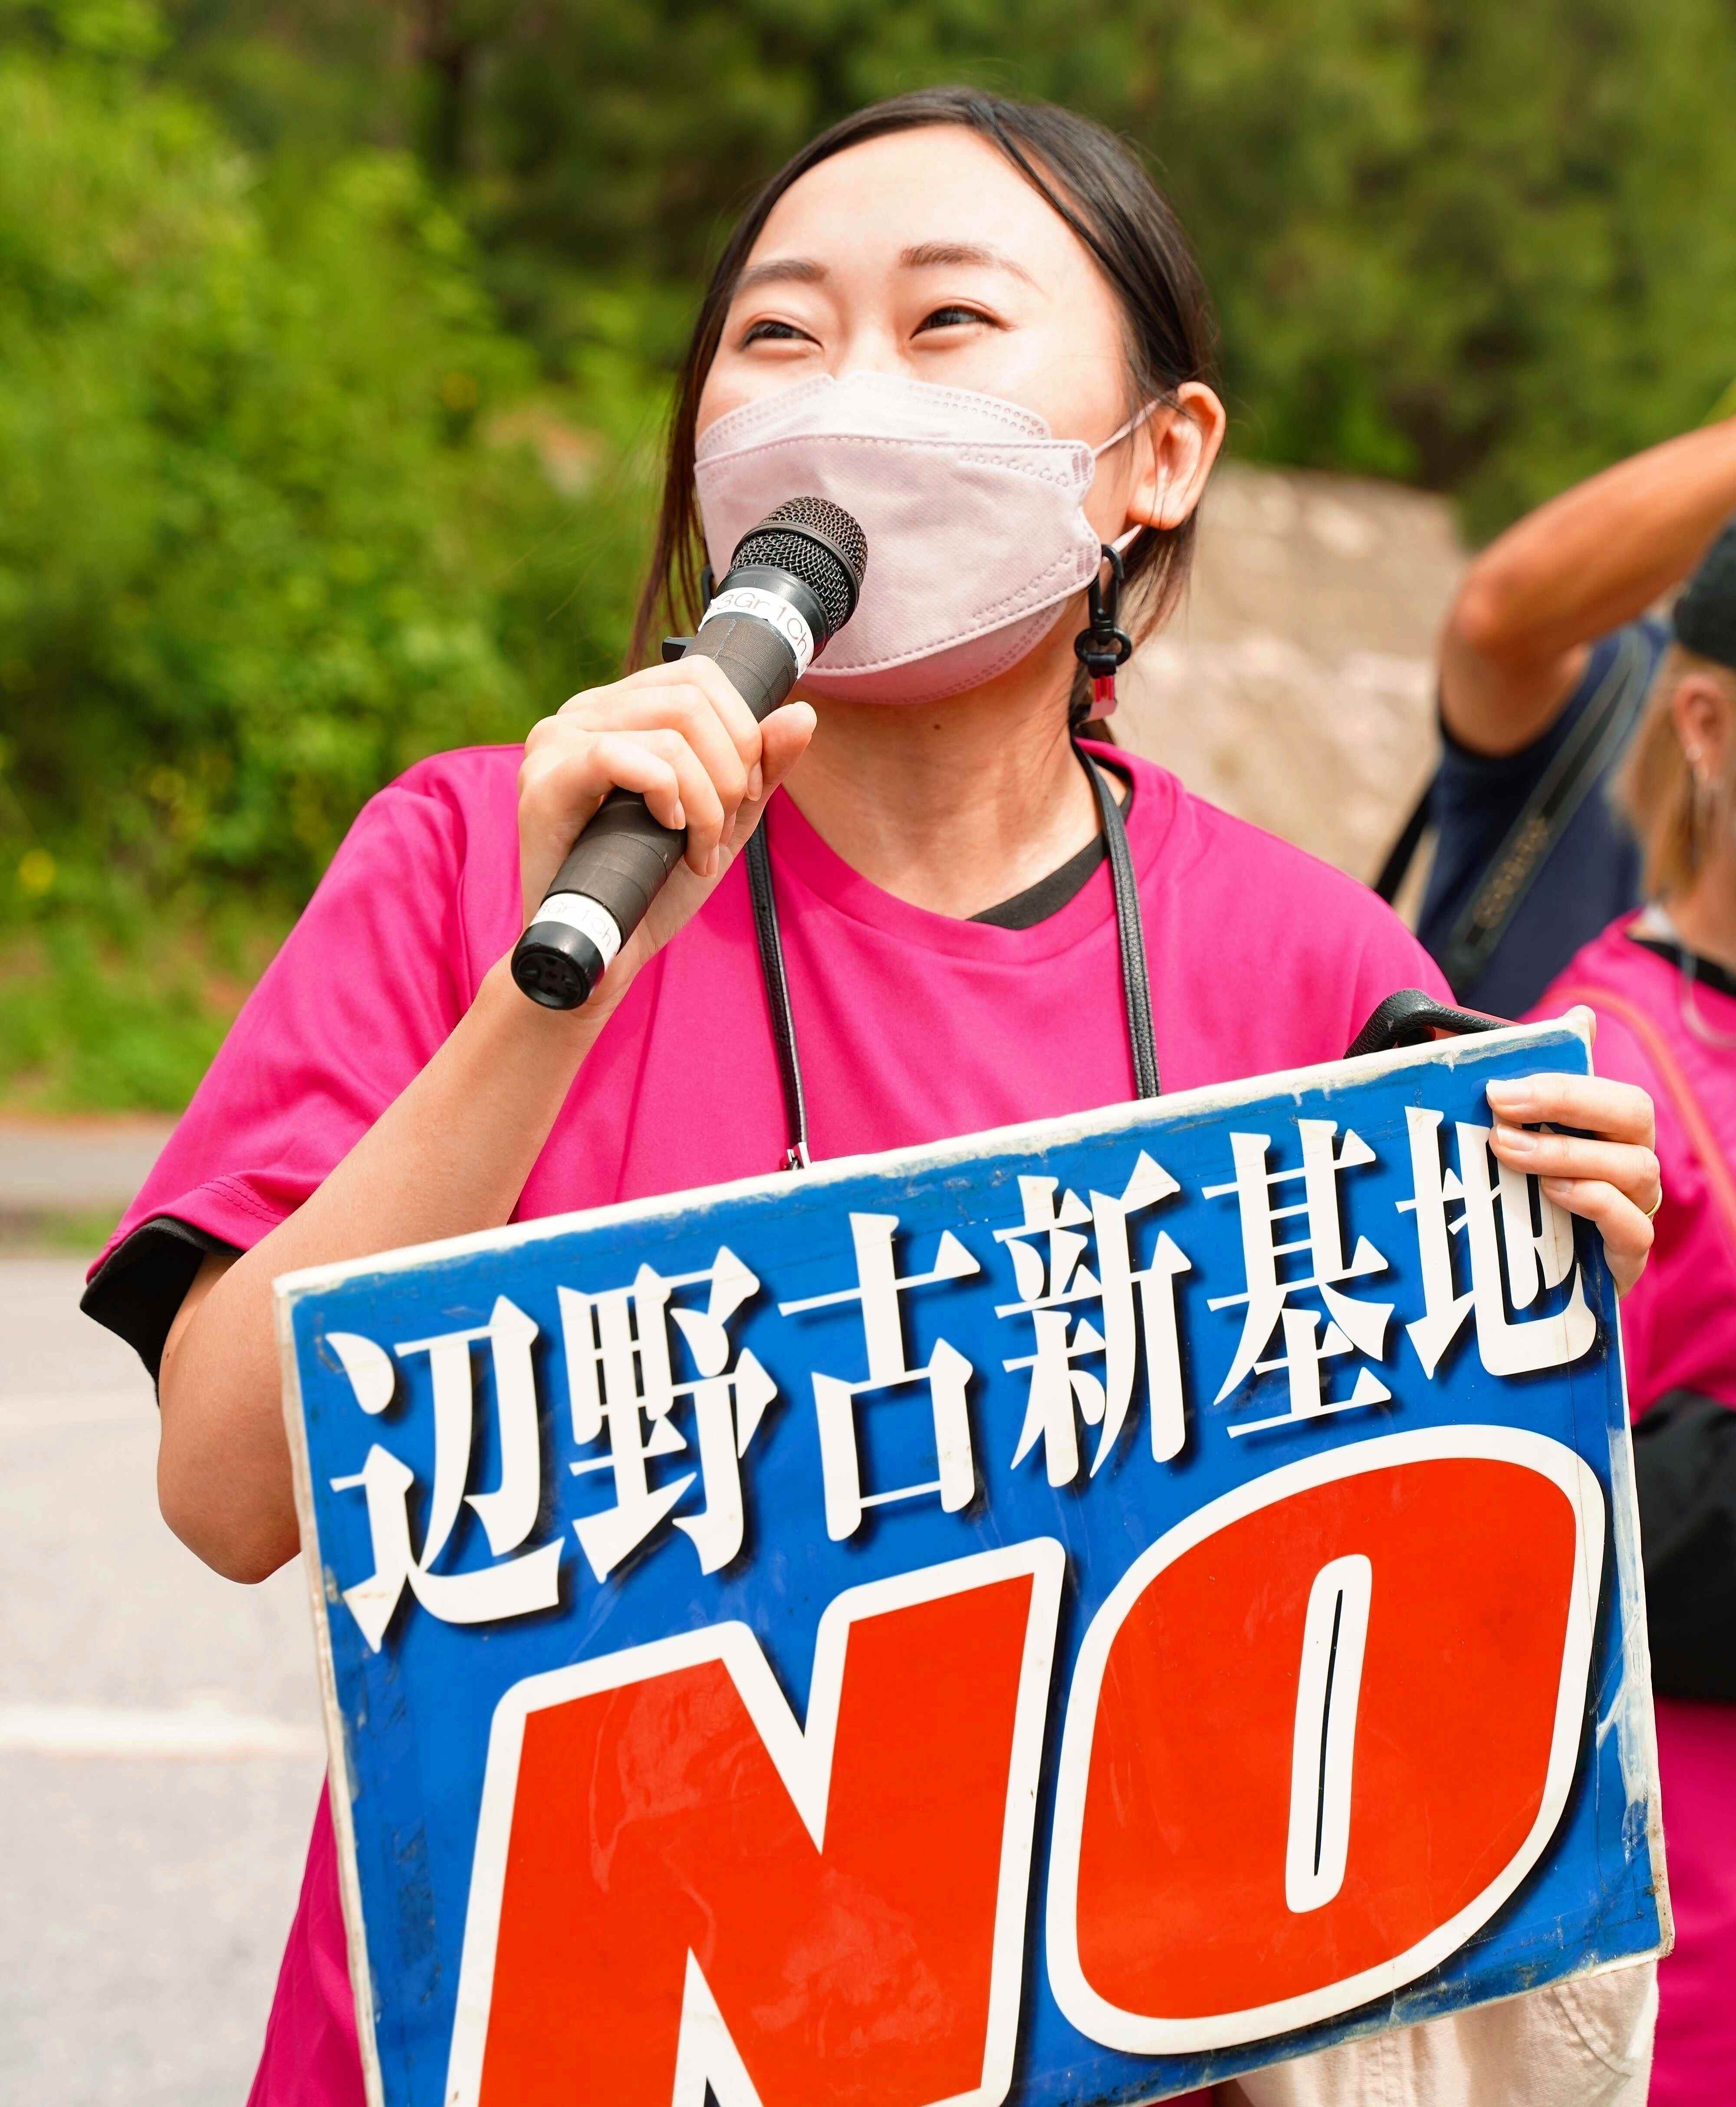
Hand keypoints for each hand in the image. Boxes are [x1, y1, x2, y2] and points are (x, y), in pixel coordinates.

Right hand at [516, 657, 816, 1002]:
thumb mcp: (726, 819)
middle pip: (691, 700)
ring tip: (696, 849)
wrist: (608, 951)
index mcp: (620, 710)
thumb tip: (803, 713)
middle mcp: (582, 713)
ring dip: (706, 801)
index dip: (743, 733)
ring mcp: (556, 743)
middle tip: (721, 831)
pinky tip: (668, 832)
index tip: (746, 796)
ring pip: (669, 732)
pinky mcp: (543, 782)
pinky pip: (618, 755)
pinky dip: (666, 796)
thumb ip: (764, 768)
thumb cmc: (656, 884)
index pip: (700, 678)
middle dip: (730, 773)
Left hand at [1485, 1020, 1659, 1297]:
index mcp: (1608, 1132)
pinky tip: (1555, 1194)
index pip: (1610, 1091)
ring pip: (1633, 1167)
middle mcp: (1630, 1164)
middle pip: (1634, 1115)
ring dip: (1567, 1153)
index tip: (1498, 1088)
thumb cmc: (1522, 1204)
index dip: (1561, 1083)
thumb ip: (1522, 1096)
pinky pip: (1634, 1227)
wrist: (1525, 1291)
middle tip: (1500, 1114)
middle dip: (1567, 1104)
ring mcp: (1635, 1209)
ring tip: (1510, 1152)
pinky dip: (1597, 1203)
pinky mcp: (1626, 1258)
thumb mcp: (1512, 1147)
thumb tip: (1561, 1022)